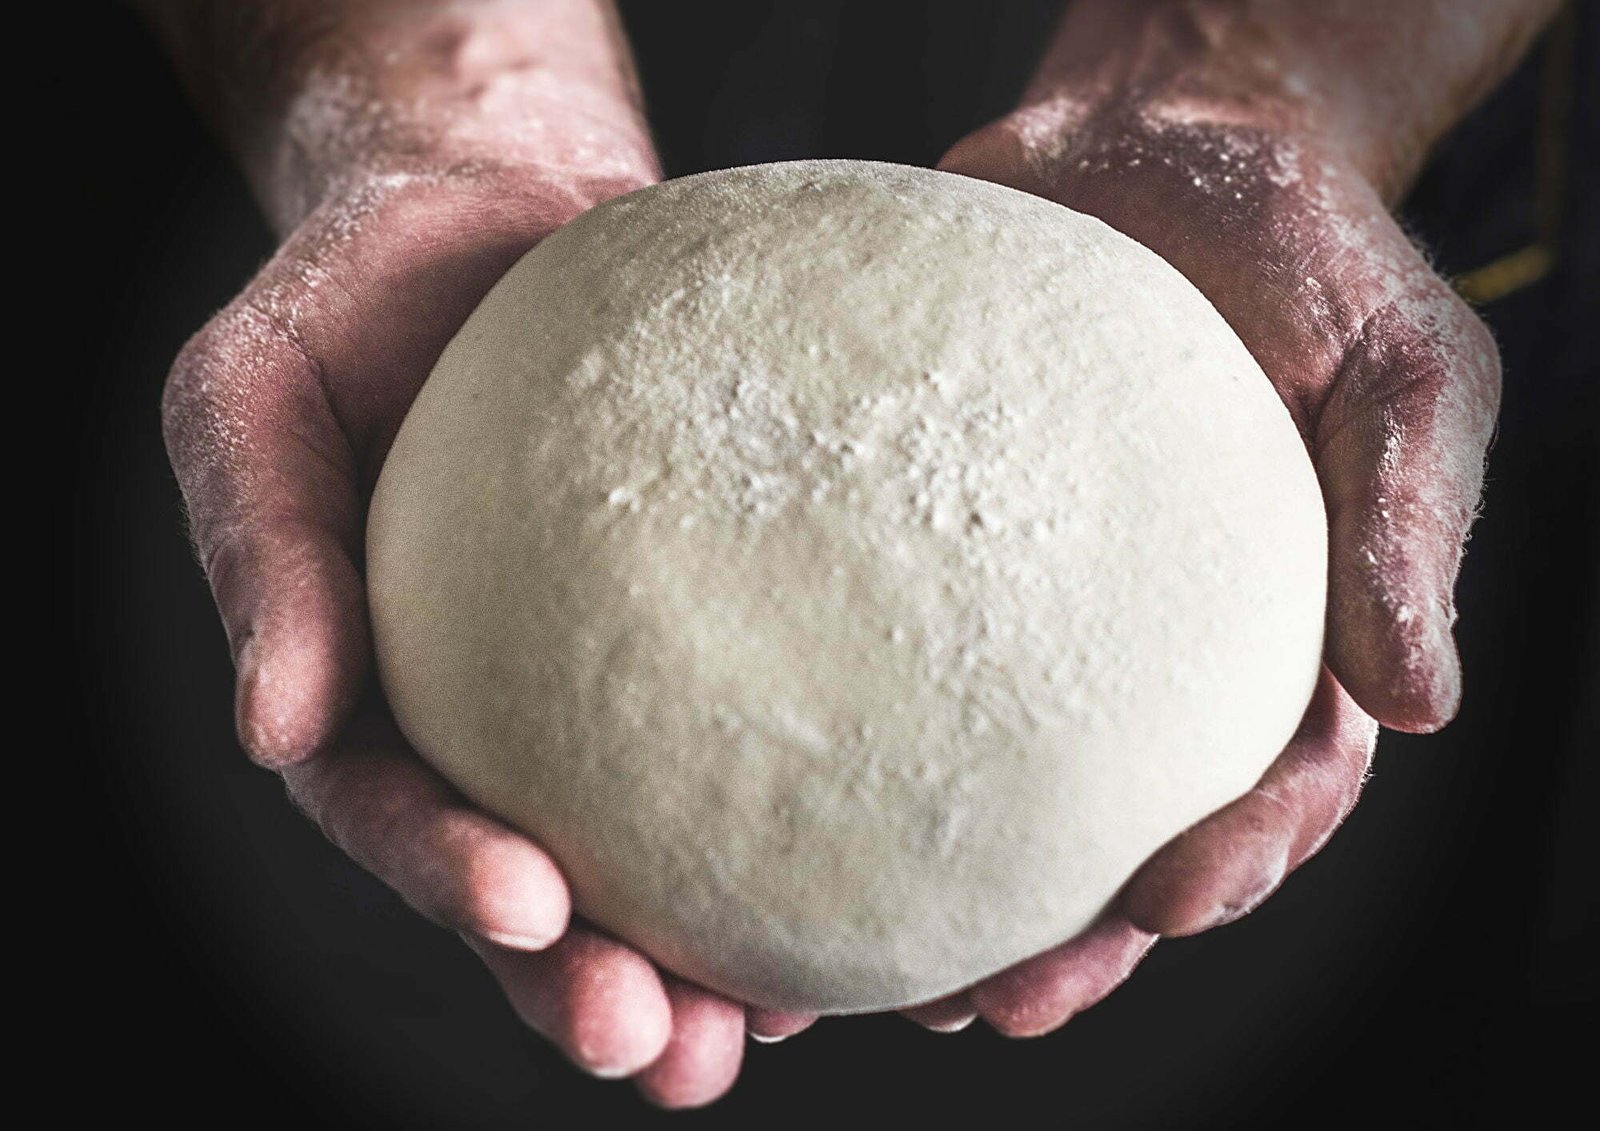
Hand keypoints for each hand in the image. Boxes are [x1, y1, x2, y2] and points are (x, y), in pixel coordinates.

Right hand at [164, 164, 766, 1106]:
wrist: (499, 211)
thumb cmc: (357, 301)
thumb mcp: (256, 398)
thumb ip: (260, 551)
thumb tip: (269, 724)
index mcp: (375, 687)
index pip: (397, 812)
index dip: (452, 876)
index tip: (531, 910)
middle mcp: (499, 713)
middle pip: (540, 886)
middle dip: (595, 984)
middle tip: (669, 1052)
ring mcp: (614, 681)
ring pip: (663, 849)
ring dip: (715, 956)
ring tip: (780, 1025)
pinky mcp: (720, 621)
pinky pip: (763, 729)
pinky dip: (814, 819)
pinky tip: (879, 872)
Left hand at [891, 68, 1499, 1035]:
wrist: (1155, 138)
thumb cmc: (1302, 244)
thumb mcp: (1400, 365)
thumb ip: (1405, 525)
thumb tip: (1426, 705)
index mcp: (1281, 628)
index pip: (1278, 782)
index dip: (1233, 859)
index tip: (1169, 903)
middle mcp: (1152, 646)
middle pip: (1124, 827)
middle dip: (1077, 934)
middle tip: (998, 1001)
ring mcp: (1038, 608)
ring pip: (1003, 786)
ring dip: (955, 894)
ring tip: (888, 974)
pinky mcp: (939, 551)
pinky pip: (896, 660)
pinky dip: (858, 752)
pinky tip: (791, 813)